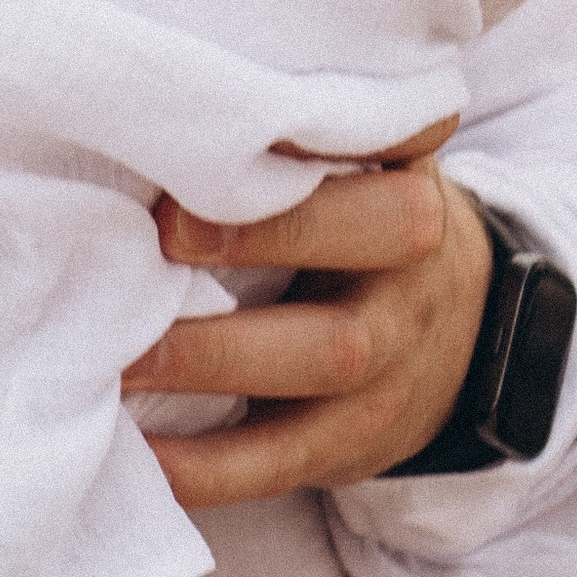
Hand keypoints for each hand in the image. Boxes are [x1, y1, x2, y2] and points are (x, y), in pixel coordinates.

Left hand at [122, 159, 491, 505]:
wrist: (454, 335)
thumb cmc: (355, 225)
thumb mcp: (356, 167)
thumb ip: (288, 143)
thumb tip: (162, 110)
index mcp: (404, 176)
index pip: (386, 138)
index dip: (313, 137)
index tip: (228, 128)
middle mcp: (414, 259)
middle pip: (376, 236)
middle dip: (267, 235)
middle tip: (161, 234)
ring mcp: (395, 355)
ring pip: (325, 356)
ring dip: (214, 357)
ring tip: (122, 353)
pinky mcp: (355, 440)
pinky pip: (284, 458)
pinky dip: (208, 465)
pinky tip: (139, 452)